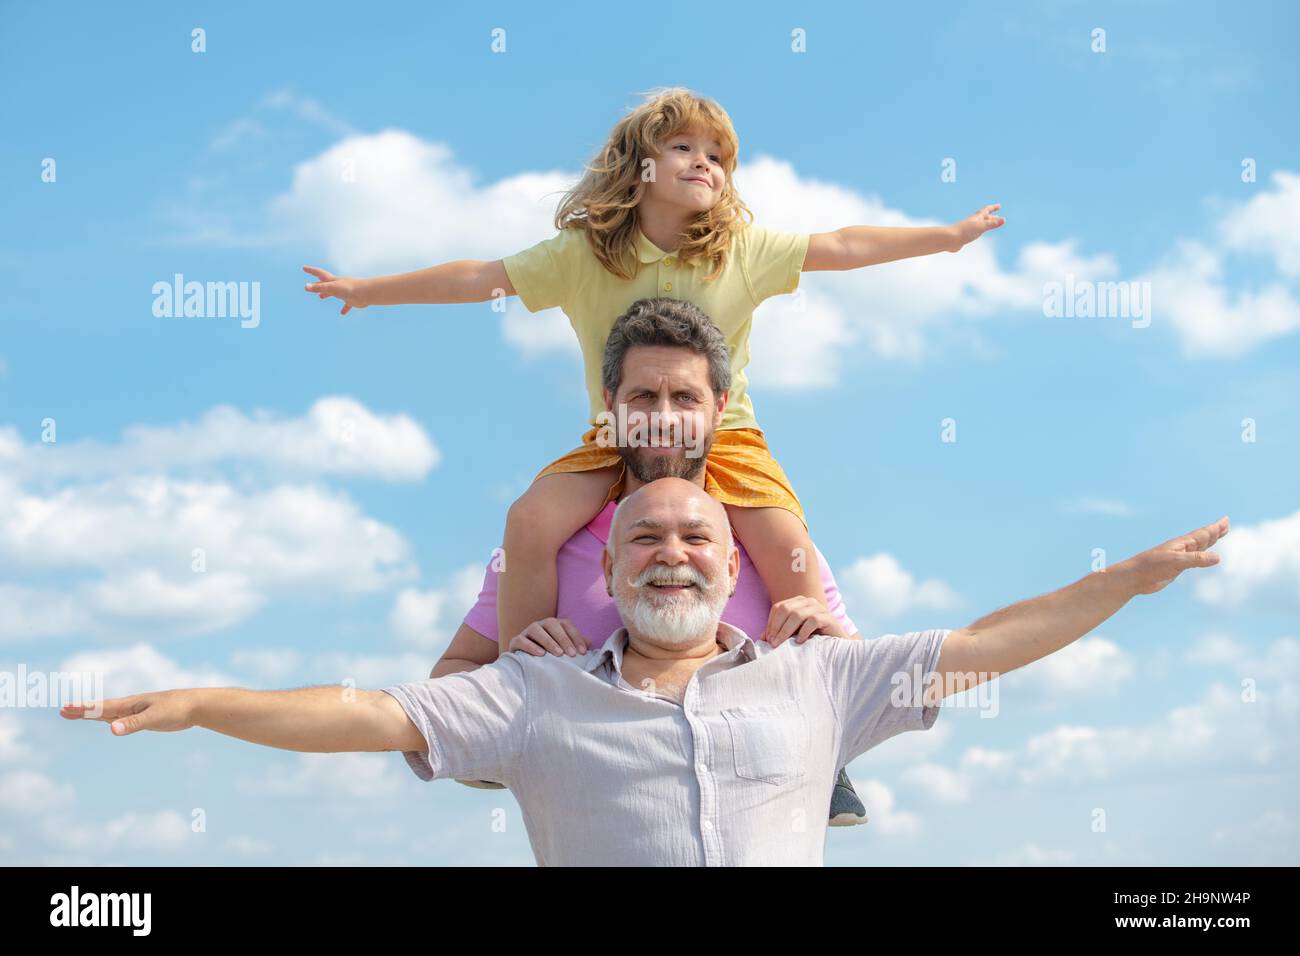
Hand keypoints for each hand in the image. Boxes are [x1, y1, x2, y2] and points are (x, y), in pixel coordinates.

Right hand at [59, 690, 198, 735]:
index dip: (83, 710)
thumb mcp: (154, 718)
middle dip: (82, 710)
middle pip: (101, 709)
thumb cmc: (176, 709)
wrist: (196, 705)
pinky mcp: (146, 717)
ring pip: (111, 713)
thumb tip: (111, 729)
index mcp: (130, 705)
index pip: (101, 708)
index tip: (65, 709)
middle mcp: (131, 706)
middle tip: (62, 711)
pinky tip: (110, 722)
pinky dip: (111, 719)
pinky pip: (123, 718)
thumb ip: (133, 724)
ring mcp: (138, 711)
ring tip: (79, 713)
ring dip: (94, 713)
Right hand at [303, 266, 370, 315]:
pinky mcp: (352, 300)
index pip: (319, 274)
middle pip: (325, 283)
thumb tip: (306, 287)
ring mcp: (345, 292)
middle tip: (310, 285)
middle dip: (317, 284)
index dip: (311, 271)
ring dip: (327, 294)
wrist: (366, 293)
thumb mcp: (331, 288)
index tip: (304, 268)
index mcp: (333, 280)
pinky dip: (344, 308)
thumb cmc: (349, 288)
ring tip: (321, 297)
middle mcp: (338, 285)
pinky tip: (342, 313)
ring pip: (334, 293)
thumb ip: (319, 288)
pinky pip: (347, 304)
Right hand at [507, 618, 590, 656]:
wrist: (523, 664)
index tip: (583, 652)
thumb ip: (574, 645)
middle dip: (563, 638)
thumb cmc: (548, 656)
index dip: (576, 637)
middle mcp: (540, 625)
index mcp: (553, 625)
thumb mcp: (562, 650)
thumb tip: (590, 643)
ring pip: (536, 629)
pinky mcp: (515, 641)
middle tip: (571, 654)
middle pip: (552, 624)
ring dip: (548, 641)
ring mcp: (527, 632)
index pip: (566, 625)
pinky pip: (521, 640)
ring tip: (558, 654)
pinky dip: (530, 646)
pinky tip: (540, 654)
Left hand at [762, 596, 846, 646]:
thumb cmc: (813, 639)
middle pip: (786, 609)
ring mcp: (819, 608)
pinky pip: (812, 621)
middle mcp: (808, 602)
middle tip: (772, 643)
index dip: (771, 623)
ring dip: (786, 630)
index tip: (767, 639)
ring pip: (797, 614)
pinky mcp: (828, 617)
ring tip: (781, 644)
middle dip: (776, 627)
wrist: (837, 645)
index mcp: (798, 602)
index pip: (778, 607)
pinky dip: (803, 631)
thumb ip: (779, 633)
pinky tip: (799, 641)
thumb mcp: (793, 635)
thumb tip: (762, 637)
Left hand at [950, 204, 1005, 250]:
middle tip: (999, 217)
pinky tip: (977, 234)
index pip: (987, 210)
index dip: (993, 208)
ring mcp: (969, 229)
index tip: (999, 205)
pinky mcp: (965, 236)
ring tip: (991, 225)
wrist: (949, 239)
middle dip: (992, 217)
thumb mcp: (981, 227)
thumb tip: (1004, 219)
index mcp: (976, 218)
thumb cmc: (965, 232)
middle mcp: (973, 222)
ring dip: (986, 224)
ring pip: (980, 225)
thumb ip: (992, 224)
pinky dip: (979, 231)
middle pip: (984, 218)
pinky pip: (974, 232)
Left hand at [1111, 516, 1228, 595]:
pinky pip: (1194, 559)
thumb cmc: (1152, 566)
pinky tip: (1204, 556)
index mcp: (1182, 544)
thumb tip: (1218, 557)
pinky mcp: (1176, 567)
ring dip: (1210, 541)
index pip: (1203, 534)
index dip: (1215, 528)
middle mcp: (1182, 548)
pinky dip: (1202, 556)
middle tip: (1226, 522)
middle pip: (1202, 537)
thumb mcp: (1176, 562)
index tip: (1226, 519)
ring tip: (1218, 534)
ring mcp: (1179, 557)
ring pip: (1199, 547)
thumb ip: (1196, 559)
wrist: (1135, 577)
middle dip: (1215, 531)